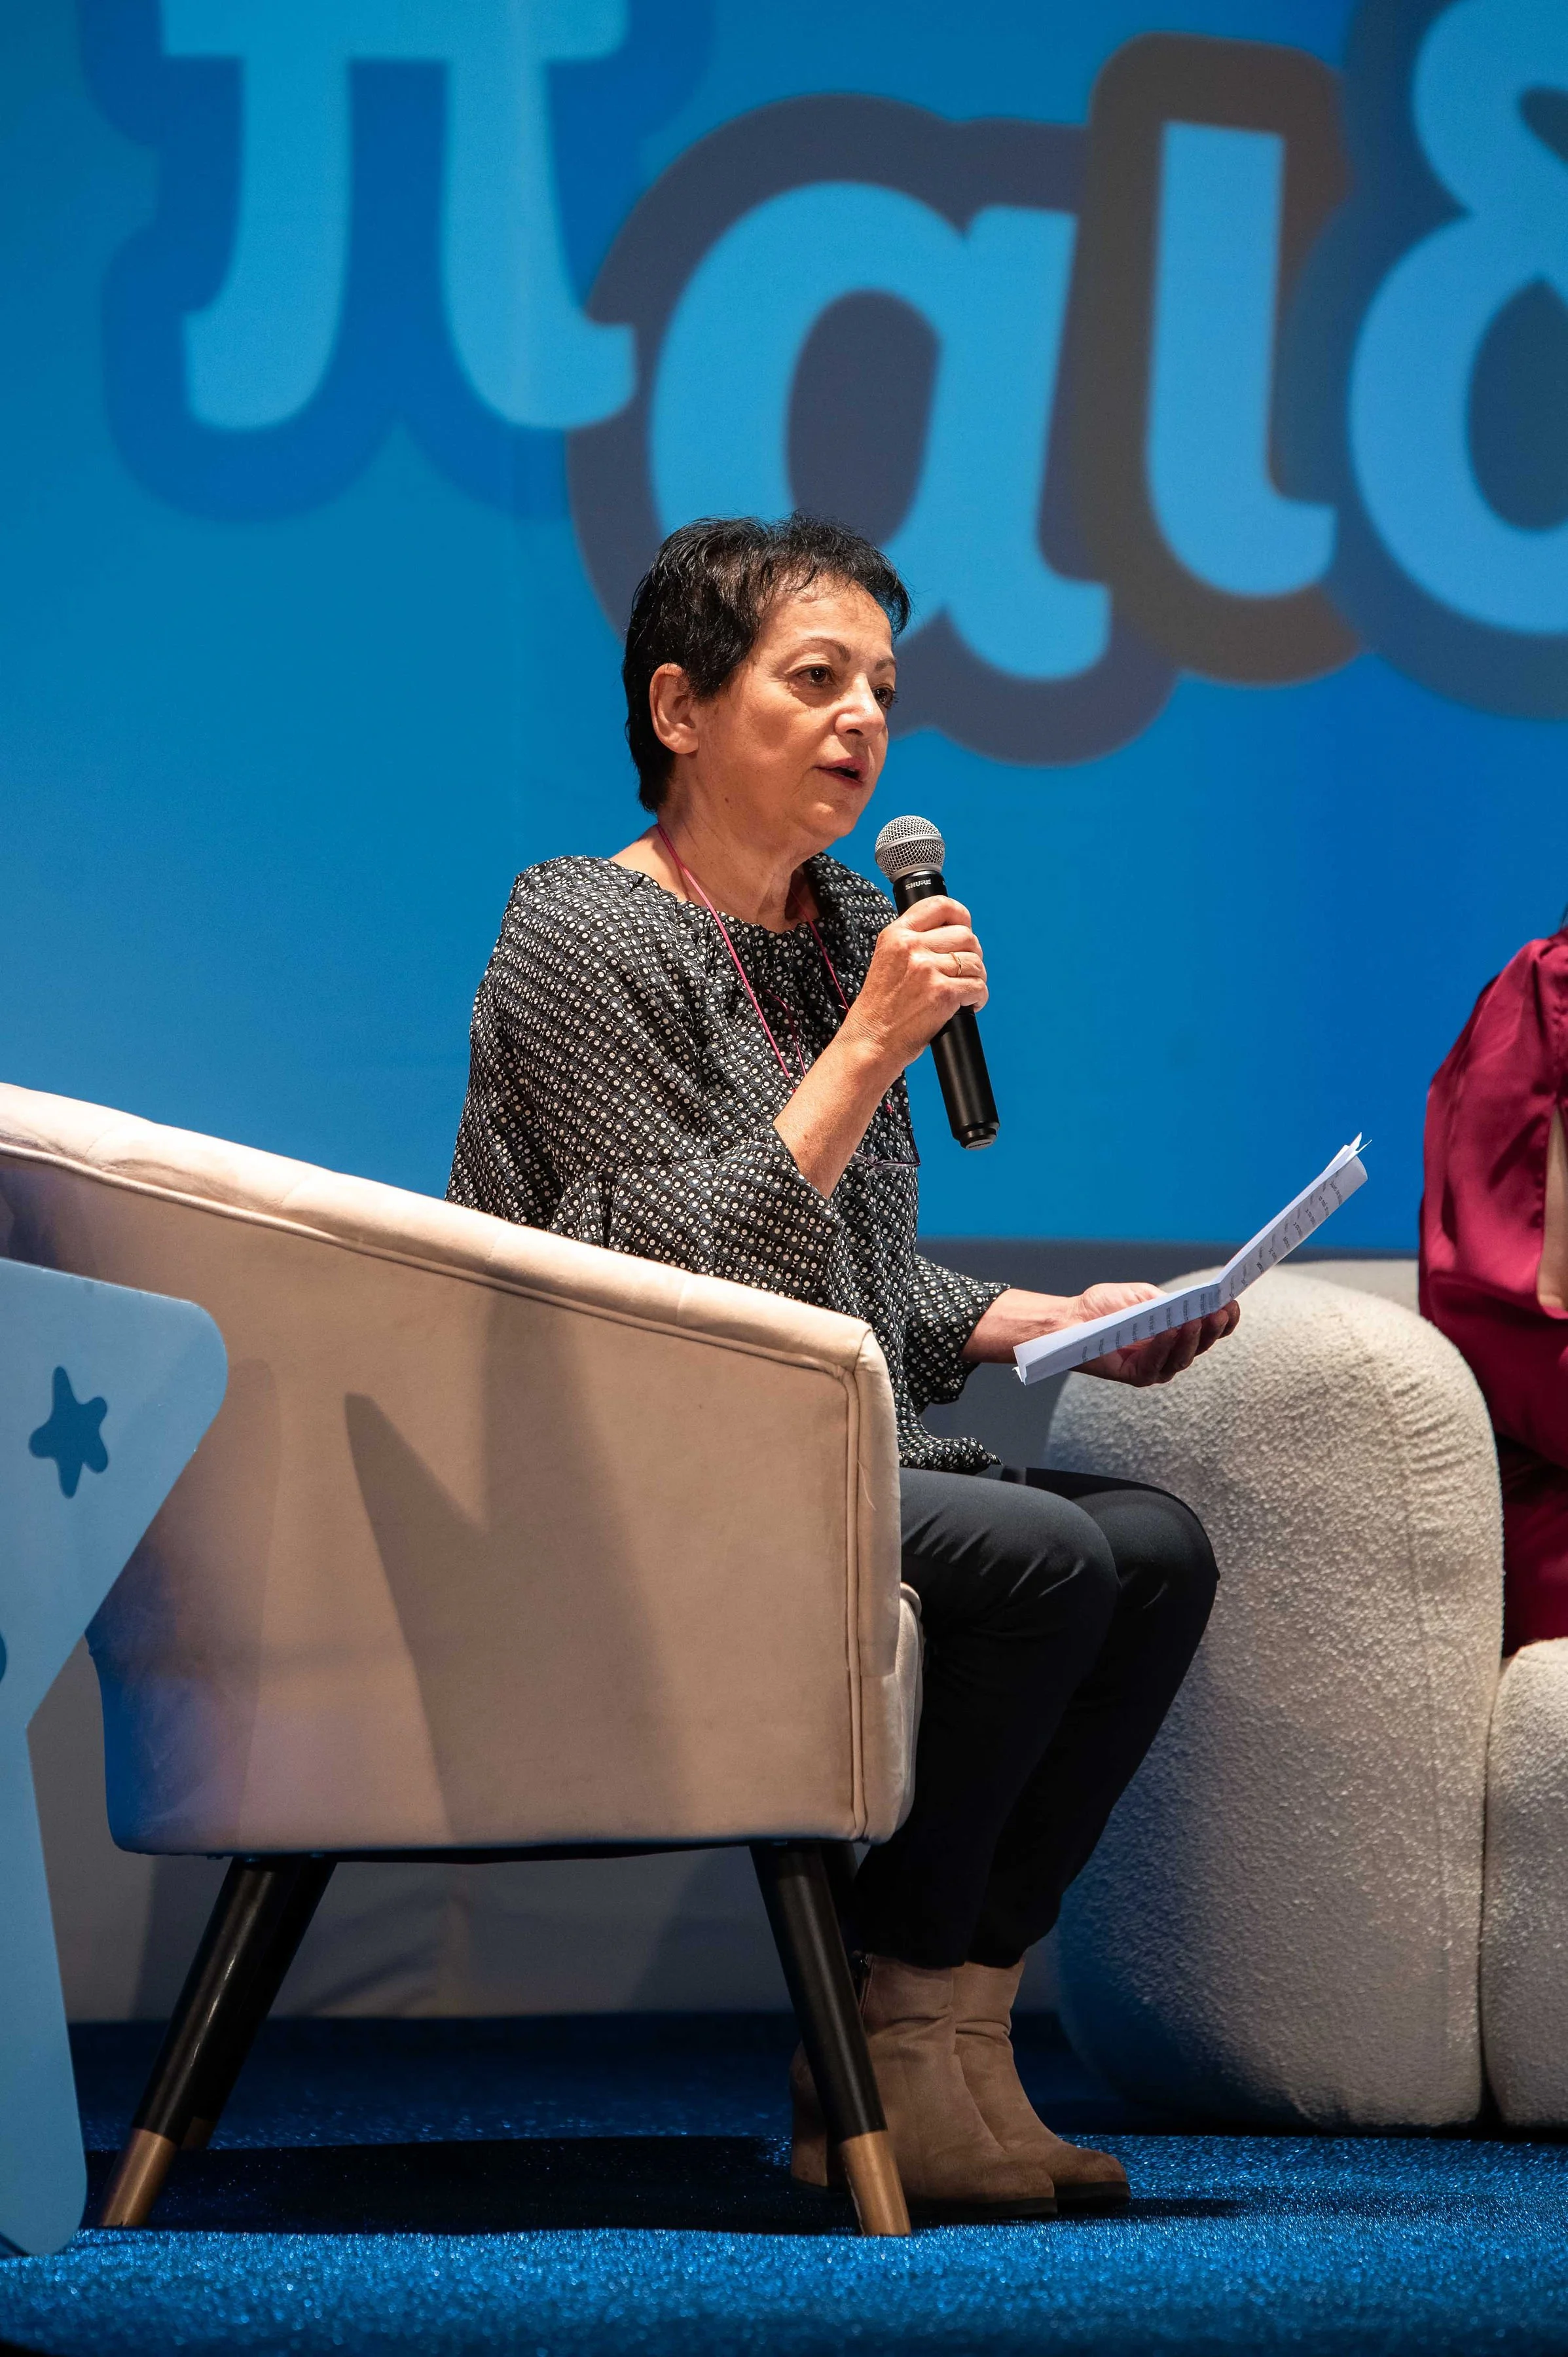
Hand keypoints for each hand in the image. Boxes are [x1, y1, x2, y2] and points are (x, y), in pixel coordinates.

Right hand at [841, 896, 987, 1078]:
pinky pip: (978, 986)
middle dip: (972, 954)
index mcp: (896, 935)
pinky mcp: (942, 993)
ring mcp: (927, 969)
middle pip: (965, 935)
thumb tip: (952, 935)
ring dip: (976, 978)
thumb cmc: (880, 1009)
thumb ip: (912, 943)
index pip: (938, 905)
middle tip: (963, 971)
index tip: (965, 926)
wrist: (870, 1042)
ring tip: (965, 991)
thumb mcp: (886, 961)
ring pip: (975, 961)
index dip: (960, 914)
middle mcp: (911, 947)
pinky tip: (967, 1006)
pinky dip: (978, 998)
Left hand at [1074, 1282, 1240, 1385]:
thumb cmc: (1104, 1306)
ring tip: (1197, 1319)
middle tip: (1221, 1311)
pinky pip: (1155, 1365)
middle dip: (1213, 1328)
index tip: (1232, 1302)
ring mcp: (1154, 1366)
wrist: (1070, 1319)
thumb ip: (1167, 1302)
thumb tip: (1193, 1304)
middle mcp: (1169, 1352)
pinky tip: (1170, 1331)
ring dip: (1192, 1338)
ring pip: (1182, 1357)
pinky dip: (1164, 1347)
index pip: (1207, 1329)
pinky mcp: (1135, 1376)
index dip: (1223, 1320)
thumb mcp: (1141, 1296)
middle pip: (1201, 1345)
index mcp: (1175, 1332)